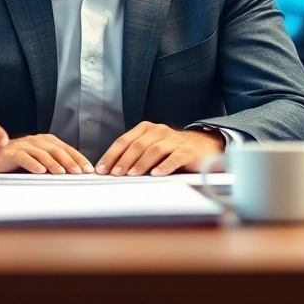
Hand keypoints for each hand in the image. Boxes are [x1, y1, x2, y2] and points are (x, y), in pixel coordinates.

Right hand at [0, 132, 93, 174]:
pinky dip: (33, 163)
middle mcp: (36, 141)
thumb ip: (53, 165)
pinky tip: (40, 172)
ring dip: (54, 162)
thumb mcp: (38, 162)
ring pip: (42, 152)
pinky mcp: (11, 153)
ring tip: (63, 173)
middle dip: (70, 160)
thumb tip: (74, 175)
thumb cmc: (16, 163)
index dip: (78, 157)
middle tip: (80, 172)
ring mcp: (23, 145)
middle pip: (56, 149)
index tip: (89, 169)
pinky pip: (24, 156)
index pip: (66, 148)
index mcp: (44, 141)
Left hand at [95, 122, 224, 176]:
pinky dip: (164, 166)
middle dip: (124, 160)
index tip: (102, 169)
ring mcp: (174, 140)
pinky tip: (156, 174)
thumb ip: (134, 155)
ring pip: (154, 150)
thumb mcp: (150, 149)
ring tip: (132, 175)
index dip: (111, 155)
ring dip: (141, 163)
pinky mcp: (187, 151)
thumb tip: (111, 171)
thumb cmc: (171, 151)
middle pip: (137, 145)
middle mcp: (159, 131)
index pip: (124, 140)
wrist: (202, 147)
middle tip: (115, 174)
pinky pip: (174, 158)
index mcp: (146, 129)